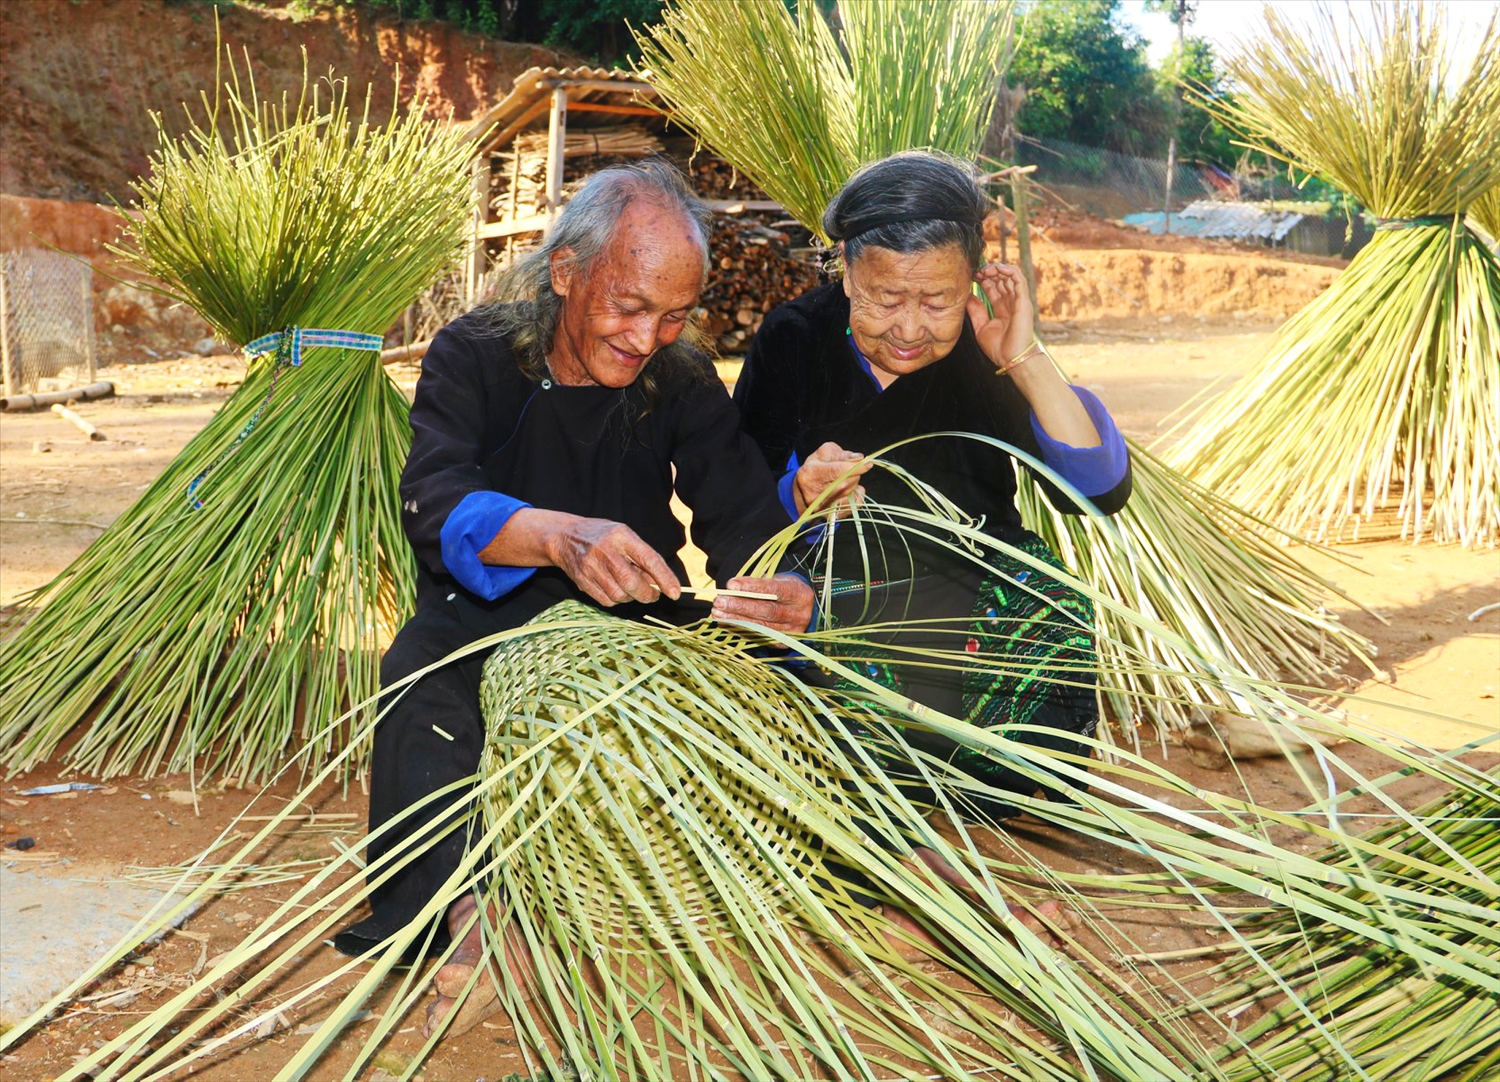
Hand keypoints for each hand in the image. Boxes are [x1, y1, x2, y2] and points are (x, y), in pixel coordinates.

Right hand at [546, 517, 681, 606]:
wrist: (564, 536)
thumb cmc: (603, 536)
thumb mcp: (625, 536)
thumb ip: (643, 556)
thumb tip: (662, 582)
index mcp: (621, 536)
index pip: (648, 559)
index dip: (664, 578)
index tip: (675, 593)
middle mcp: (605, 551)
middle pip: (631, 583)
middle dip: (647, 594)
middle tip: (654, 595)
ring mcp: (591, 567)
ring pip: (619, 595)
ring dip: (631, 598)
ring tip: (631, 588)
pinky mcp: (582, 581)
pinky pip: (606, 601)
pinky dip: (617, 600)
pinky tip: (616, 589)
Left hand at [711, 574, 814, 634]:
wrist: (804, 610)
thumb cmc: (785, 591)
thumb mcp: (778, 581)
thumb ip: (759, 584)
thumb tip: (732, 588)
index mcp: (800, 594)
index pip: (775, 590)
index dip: (752, 587)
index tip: (731, 584)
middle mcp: (799, 615)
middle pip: (767, 611)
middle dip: (740, 606)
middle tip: (719, 601)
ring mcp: (792, 632)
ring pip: (761, 627)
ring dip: (736, 620)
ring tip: (717, 613)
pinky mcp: (782, 643)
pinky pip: (758, 636)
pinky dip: (740, 629)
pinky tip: (726, 623)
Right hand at [794, 442, 870, 516]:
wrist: (804, 490)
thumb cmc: (816, 468)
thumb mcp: (824, 454)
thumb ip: (841, 454)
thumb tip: (859, 458)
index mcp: (810, 474)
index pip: (836, 471)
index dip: (855, 468)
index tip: (868, 464)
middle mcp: (814, 493)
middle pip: (846, 483)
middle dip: (854, 474)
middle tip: (849, 470)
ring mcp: (822, 507)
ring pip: (850, 494)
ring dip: (854, 484)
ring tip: (845, 480)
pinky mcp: (831, 516)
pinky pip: (854, 505)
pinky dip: (857, 496)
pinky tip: (850, 491)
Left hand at [966, 263, 1035, 372]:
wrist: (1011, 359)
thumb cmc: (999, 348)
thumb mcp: (981, 327)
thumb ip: (976, 311)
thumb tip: (968, 296)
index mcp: (1001, 308)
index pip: (993, 286)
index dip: (983, 278)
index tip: (971, 276)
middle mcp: (1010, 302)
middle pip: (1001, 278)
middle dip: (988, 271)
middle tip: (976, 271)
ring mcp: (1018, 300)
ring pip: (1010, 275)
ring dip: (997, 268)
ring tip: (985, 269)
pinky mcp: (1023, 300)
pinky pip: (1019, 279)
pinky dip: (1009, 270)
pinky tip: (997, 269)